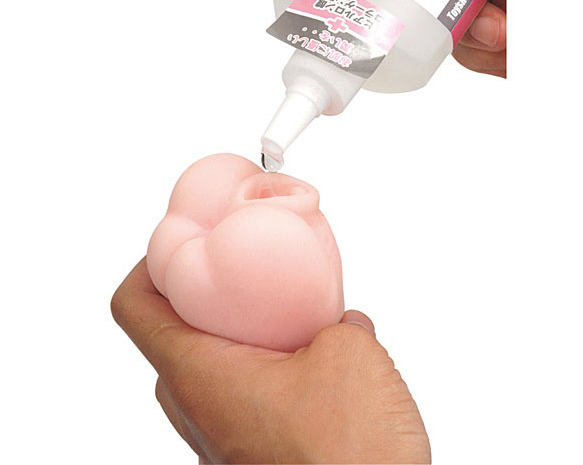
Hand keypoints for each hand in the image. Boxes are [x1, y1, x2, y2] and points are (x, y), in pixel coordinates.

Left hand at [111, 259, 430, 463]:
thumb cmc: (347, 456)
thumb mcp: (350, 353)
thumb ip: (341, 321)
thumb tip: (343, 321)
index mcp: (198, 374)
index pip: (134, 305)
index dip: (150, 261)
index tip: (183, 239)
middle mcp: (196, 409)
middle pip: (176, 329)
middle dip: (212, 291)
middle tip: (248, 266)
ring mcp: (220, 436)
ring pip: (214, 364)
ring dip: (249, 330)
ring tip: (296, 312)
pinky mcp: (249, 453)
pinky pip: (244, 394)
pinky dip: (270, 365)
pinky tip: (320, 359)